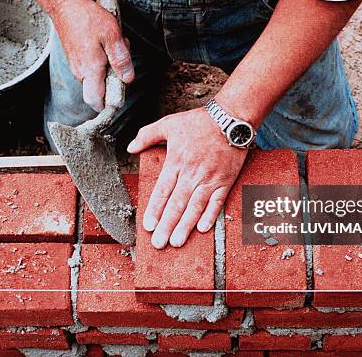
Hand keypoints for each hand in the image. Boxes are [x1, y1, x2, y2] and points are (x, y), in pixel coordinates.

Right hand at [51, 0, 133, 110]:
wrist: (65, 4)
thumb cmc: (88, 18)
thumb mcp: (112, 36)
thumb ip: (121, 60)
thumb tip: (128, 79)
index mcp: (90, 70)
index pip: (96, 102)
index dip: (109, 104)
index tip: (120, 95)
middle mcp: (80, 72)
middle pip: (100, 90)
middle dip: (114, 79)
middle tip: (120, 58)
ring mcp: (76, 66)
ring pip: (97, 77)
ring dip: (109, 66)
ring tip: (113, 45)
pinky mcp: (75, 59)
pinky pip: (92, 67)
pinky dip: (101, 59)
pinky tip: (105, 43)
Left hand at [127, 108, 247, 248]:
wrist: (231, 118)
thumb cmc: (199, 121)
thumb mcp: (169, 123)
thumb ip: (148, 135)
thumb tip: (131, 147)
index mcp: (176, 161)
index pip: (162, 191)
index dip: (155, 210)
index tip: (148, 226)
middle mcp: (192, 173)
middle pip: (177, 204)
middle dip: (167, 225)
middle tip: (159, 243)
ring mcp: (210, 179)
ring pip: (195, 206)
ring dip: (185, 226)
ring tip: (176, 241)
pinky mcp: (225, 181)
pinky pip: (217, 201)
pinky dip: (210, 215)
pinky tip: (202, 228)